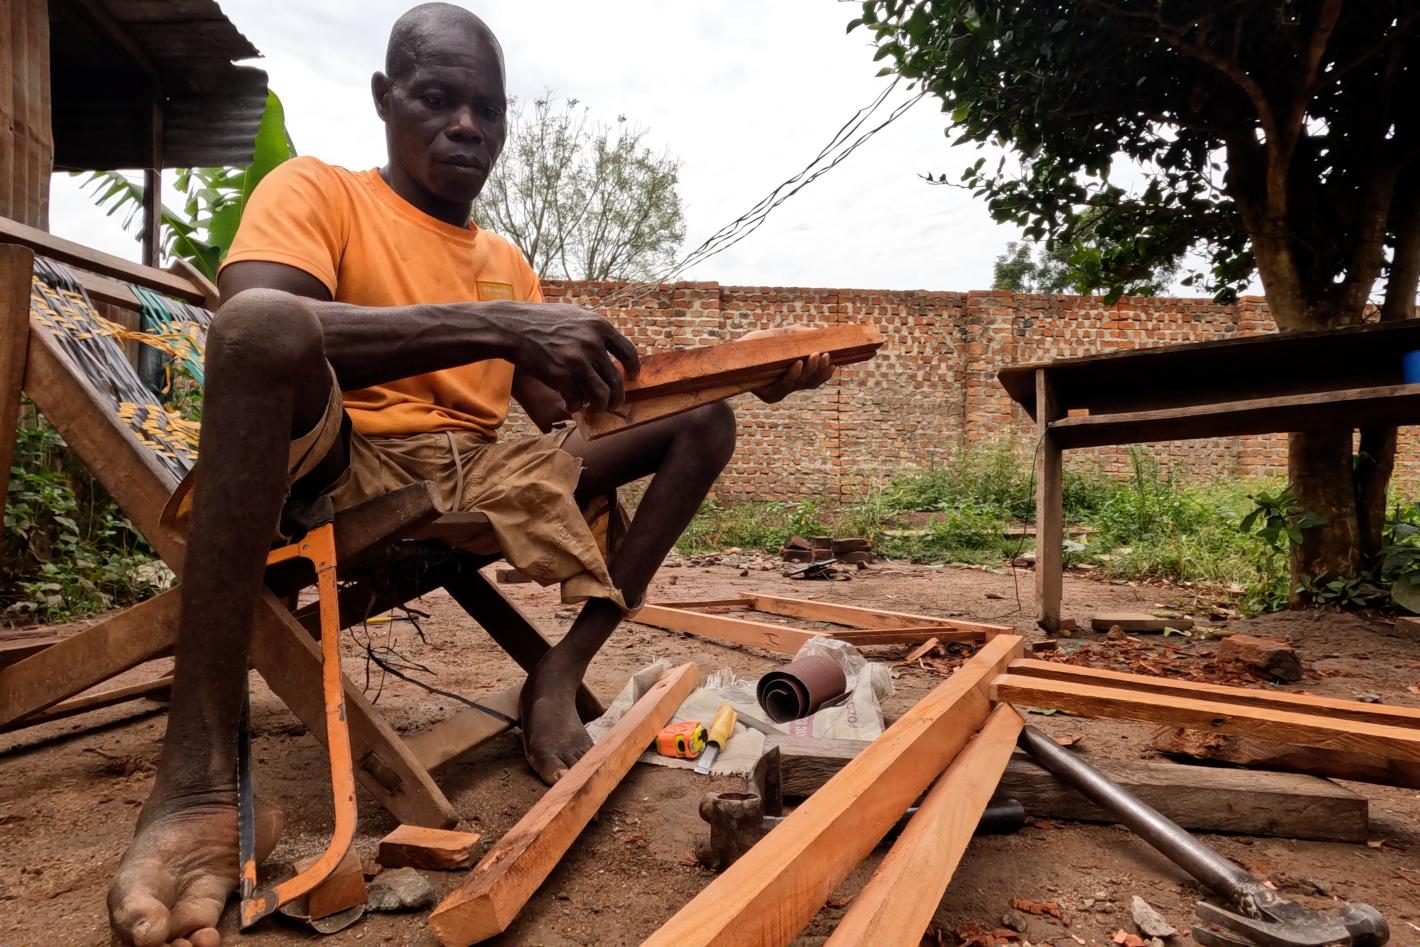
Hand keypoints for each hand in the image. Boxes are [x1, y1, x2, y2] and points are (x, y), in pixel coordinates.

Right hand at [500, 303, 640, 413]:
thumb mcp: (574, 315)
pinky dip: (576, 407)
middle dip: (617, 397)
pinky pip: (578, 401)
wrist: (512, 327)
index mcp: (599, 326)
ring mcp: (577, 361)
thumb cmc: (542, 321)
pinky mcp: (561, 377)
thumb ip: (595, 330)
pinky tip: (570, 404)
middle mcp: (592, 344)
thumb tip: (613, 349)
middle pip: (616, 381)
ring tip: (594, 408)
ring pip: (602, 396)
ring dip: (600, 406)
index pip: (628, 352)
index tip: (632, 377)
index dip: (633, 368)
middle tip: (613, 403)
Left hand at [740, 325, 835, 403]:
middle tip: (826, 355)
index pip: (815, 379)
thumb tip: (817, 332)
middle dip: (820, 370)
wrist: (730, 355)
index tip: (835, 362)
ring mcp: (778, 392)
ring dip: (810, 370)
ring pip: (800, 384)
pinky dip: (792, 375)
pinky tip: (797, 363)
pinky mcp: (767, 394)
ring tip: (816, 355)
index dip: (826, 373)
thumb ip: (798, 335)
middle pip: (811, 383)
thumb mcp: (780, 337)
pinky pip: (783, 386)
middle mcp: (788, 386)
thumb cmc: (756, 346)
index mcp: (794, 376)